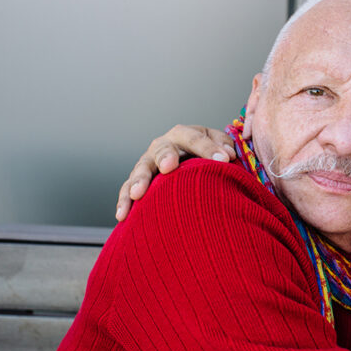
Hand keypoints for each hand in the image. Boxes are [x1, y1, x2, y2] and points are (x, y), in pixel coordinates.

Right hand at [116, 125, 235, 220]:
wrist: (192, 166)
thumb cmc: (208, 156)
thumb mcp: (220, 146)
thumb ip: (225, 146)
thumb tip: (228, 155)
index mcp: (185, 134)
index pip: (196, 138)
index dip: (209, 148)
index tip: (225, 160)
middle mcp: (163, 145)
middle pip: (162, 149)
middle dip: (166, 157)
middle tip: (169, 167)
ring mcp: (148, 163)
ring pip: (141, 169)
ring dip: (139, 180)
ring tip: (138, 193)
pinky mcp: (138, 181)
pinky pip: (127, 190)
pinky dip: (124, 202)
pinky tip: (123, 216)